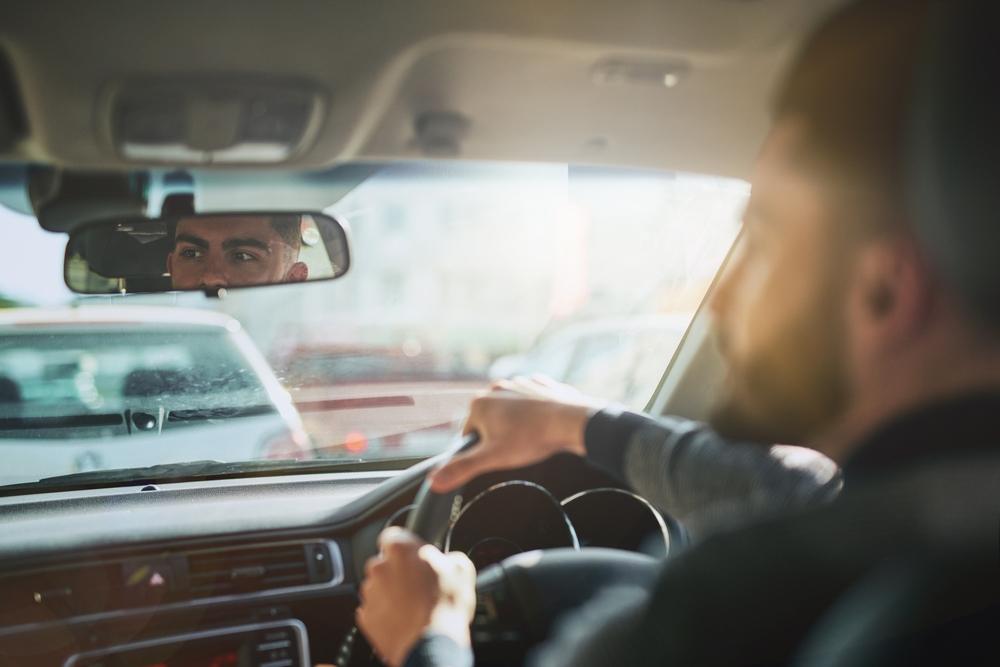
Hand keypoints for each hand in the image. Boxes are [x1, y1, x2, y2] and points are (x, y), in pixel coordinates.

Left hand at [356, 527, 476, 666]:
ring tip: (412, 605)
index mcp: (401, 549)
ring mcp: (370, 593)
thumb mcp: (462, 570)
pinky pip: (374, 608)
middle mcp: (379, 567)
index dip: (404, 545)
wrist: (431, 646)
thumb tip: (448, 560)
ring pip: (377, 586)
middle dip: (397, 570)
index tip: (412, 554)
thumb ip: (450, 556)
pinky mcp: (366, 616)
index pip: (393, 535)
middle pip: (384, 562)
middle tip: (417, 584)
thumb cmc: (445, 608)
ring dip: (390, 592)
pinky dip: (385, 612)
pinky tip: (403, 618)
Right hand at [430, 374, 608, 492]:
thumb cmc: (532, 438)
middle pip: (490, 422)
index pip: (469, 434)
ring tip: (532, 438)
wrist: (572, 421)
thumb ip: (462, 468)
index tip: (497, 456)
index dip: (482, 450)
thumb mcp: (492, 458)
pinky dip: (536, 414)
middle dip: (500, 436)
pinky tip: (544, 426)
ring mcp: (520, 383)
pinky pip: (532, 403)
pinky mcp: (541, 384)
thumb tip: (434, 481)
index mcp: (480, 403)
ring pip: (512, 412)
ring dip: (518, 425)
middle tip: (517, 448)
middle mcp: (497, 388)